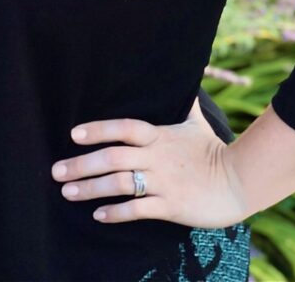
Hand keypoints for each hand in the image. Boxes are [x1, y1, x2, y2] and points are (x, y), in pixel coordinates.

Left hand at [50, 95, 246, 227]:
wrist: (238, 181)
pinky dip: (115, 213)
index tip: (74, 134)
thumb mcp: (196, 122)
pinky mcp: (170, 206)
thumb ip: (183, 104)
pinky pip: (137, 209)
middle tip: (57, 171)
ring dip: (91, 189)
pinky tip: (98, 215)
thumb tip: (186, 79)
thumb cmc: (212, 149)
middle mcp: (157, 157)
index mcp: (159, 135)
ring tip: (68, 193)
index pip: (123, 128)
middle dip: (81, 164)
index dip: (98, 130)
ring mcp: (163, 182)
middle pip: (113, 158)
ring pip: (119, 184)